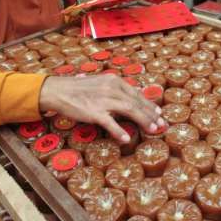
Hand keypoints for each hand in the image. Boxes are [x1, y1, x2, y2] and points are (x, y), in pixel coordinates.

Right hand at [39, 74, 163, 141]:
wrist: (58, 90)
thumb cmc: (78, 88)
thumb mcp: (100, 83)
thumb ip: (115, 89)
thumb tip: (130, 97)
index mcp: (114, 81)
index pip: (136, 94)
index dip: (149, 104)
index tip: (158, 112)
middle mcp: (112, 88)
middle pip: (137, 102)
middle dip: (151, 114)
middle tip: (162, 124)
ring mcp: (103, 100)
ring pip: (129, 110)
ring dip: (143, 120)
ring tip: (152, 130)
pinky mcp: (94, 112)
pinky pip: (110, 122)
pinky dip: (119, 131)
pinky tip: (127, 139)